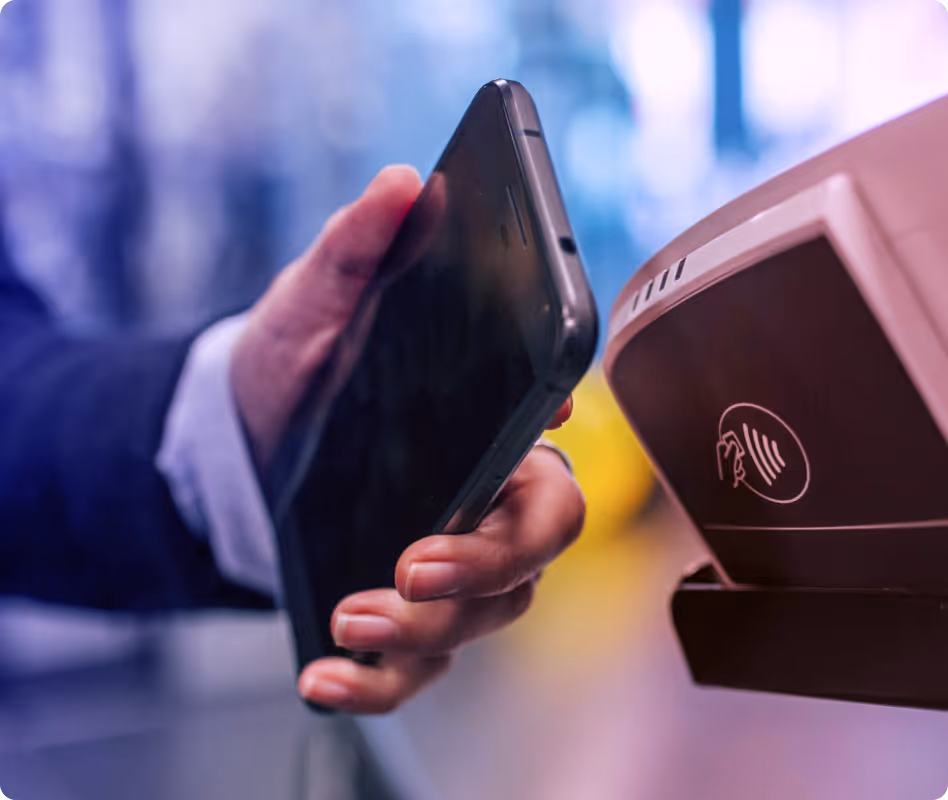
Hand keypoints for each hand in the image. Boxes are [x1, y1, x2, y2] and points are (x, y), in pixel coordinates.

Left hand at [231, 165, 583, 713]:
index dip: (554, 459)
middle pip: (536, 550)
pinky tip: (323, 678)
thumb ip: (356, 249)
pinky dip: (378, 684)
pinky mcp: (401, 614)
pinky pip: (415, 669)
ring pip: (483, 618)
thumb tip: (400, 184)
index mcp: (487, 430)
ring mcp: (447, 565)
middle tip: (417, 563)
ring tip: (351, 617)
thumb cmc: (302, 364)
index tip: (536, 428)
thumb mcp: (313, 301)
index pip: (553, 453)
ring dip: (424, 630)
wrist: (246, 433)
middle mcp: (485, 504)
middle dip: (489, 564)